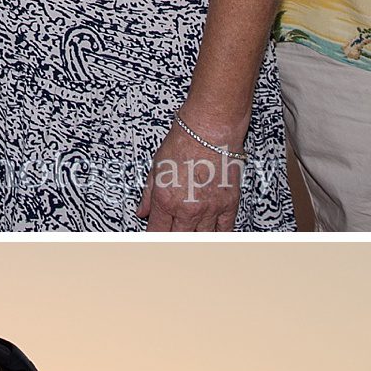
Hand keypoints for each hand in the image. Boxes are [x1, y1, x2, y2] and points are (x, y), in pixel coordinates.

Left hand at [136, 113, 244, 232]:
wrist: (211, 128)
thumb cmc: (184, 141)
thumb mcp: (156, 167)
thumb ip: (148, 194)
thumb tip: (142, 211)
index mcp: (165, 200)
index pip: (157, 232)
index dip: (154, 238)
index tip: (155, 238)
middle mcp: (187, 208)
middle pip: (178, 240)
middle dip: (173, 241)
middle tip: (172, 239)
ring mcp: (209, 208)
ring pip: (201, 239)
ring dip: (194, 239)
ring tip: (191, 237)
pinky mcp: (228, 204)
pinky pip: (224, 230)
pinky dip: (217, 236)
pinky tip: (212, 236)